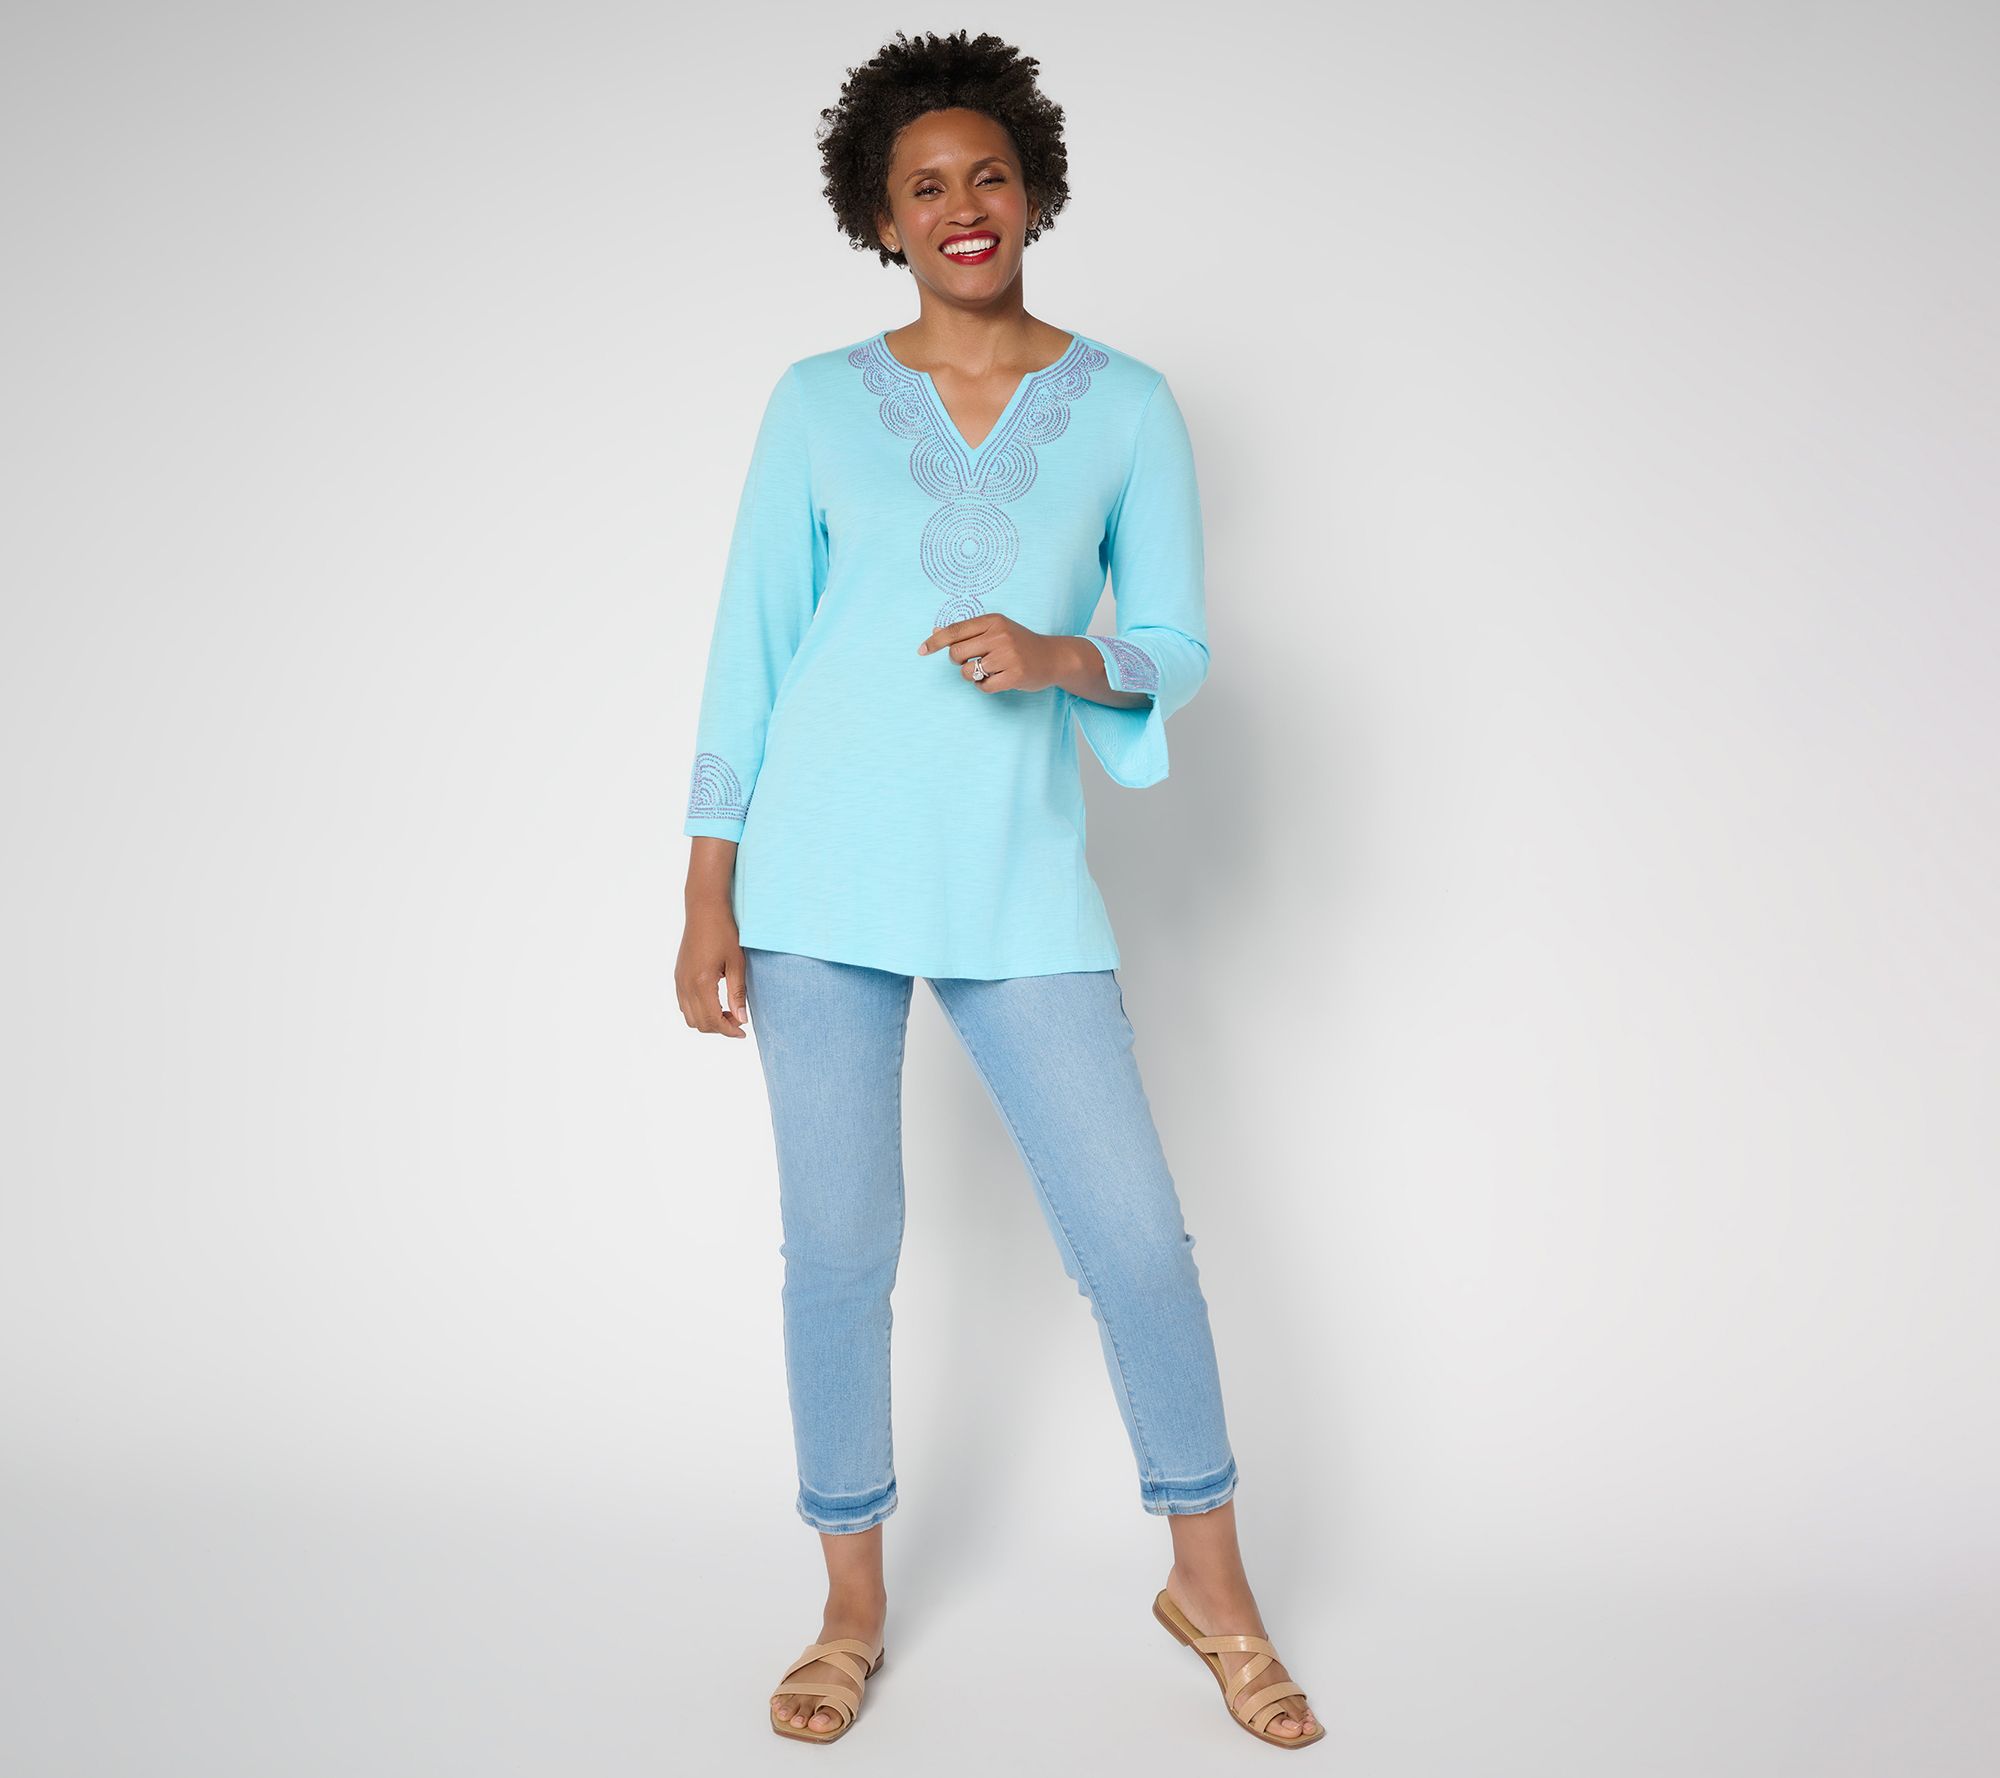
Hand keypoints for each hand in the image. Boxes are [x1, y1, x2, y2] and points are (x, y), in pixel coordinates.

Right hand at [677, 899, 748, 1037]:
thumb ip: (738, 993)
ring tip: (728, 1011)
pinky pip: (684, 1005)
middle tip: (738, 1020)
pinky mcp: (678, 976)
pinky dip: (698, 1011)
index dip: (729, 1031)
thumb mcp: (737, 963)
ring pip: (689, 1017)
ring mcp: (679, 981)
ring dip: (708, 1021)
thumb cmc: (723, 933)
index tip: (743, 1032)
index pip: (712, 1020)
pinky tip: (715, 1002)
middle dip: (720, 1028)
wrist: (704, 911)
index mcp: (701, 982)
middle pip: (699, 1023)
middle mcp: (685, 985)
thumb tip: (742, 1019)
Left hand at [918, 614, 1070, 692]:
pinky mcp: (1014, 675)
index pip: (955, 630)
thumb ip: (968, 632)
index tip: (921, 650)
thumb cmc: (1020, 643)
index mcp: (993, 620)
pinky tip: (998, 680)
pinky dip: (985, 687)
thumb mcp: (996, 630)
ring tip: (989, 672)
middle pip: (957, 653)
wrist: (1054, 657)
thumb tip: (936, 632)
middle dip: (958, 662)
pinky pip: (984, 687)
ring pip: (969, 672)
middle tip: (972, 662)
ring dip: (974, 676)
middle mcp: (1000, 635)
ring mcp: (1008, 656)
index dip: (935, 642)